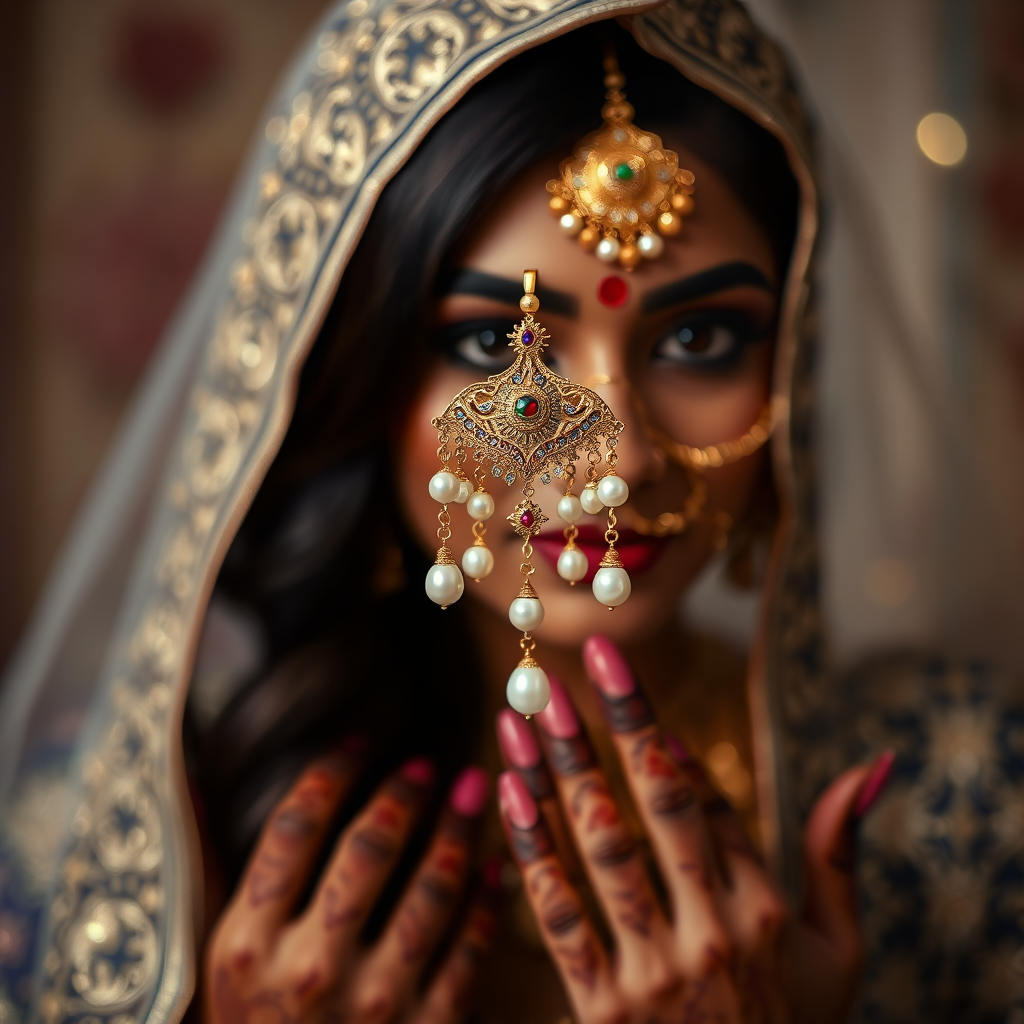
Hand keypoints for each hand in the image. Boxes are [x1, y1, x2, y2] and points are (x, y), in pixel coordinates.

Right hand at [205, 751, 494, 1023]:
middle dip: (404, 794)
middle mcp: (307, 971)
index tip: (358, 742)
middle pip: (368, 850)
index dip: (331, 773)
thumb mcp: (215, 963)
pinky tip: (493, 864)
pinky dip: (487, 901)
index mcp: (245, 944)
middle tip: (424, 764)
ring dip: (458, 830)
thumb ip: (216, 875)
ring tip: (472, 791)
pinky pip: (470, 951)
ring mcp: (371, 1004)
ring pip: (431, 891)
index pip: (293, 831)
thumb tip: (197, 787)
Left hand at [495, 635, 890, 1023]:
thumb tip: (872, 765)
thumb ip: (841, 854)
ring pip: (601, 849)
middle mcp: (713, 931)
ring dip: (559, 773)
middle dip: (612, 730)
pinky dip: (532, 848)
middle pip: (655, 807)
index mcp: (767, 908)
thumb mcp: (841, 952)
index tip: (622, 684)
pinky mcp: (603, 1007)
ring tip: (523, 713)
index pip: (707, 802)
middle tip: (573, 666)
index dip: (661, 739)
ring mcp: (655, 970)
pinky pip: (559, 915)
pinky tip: (508, 790)